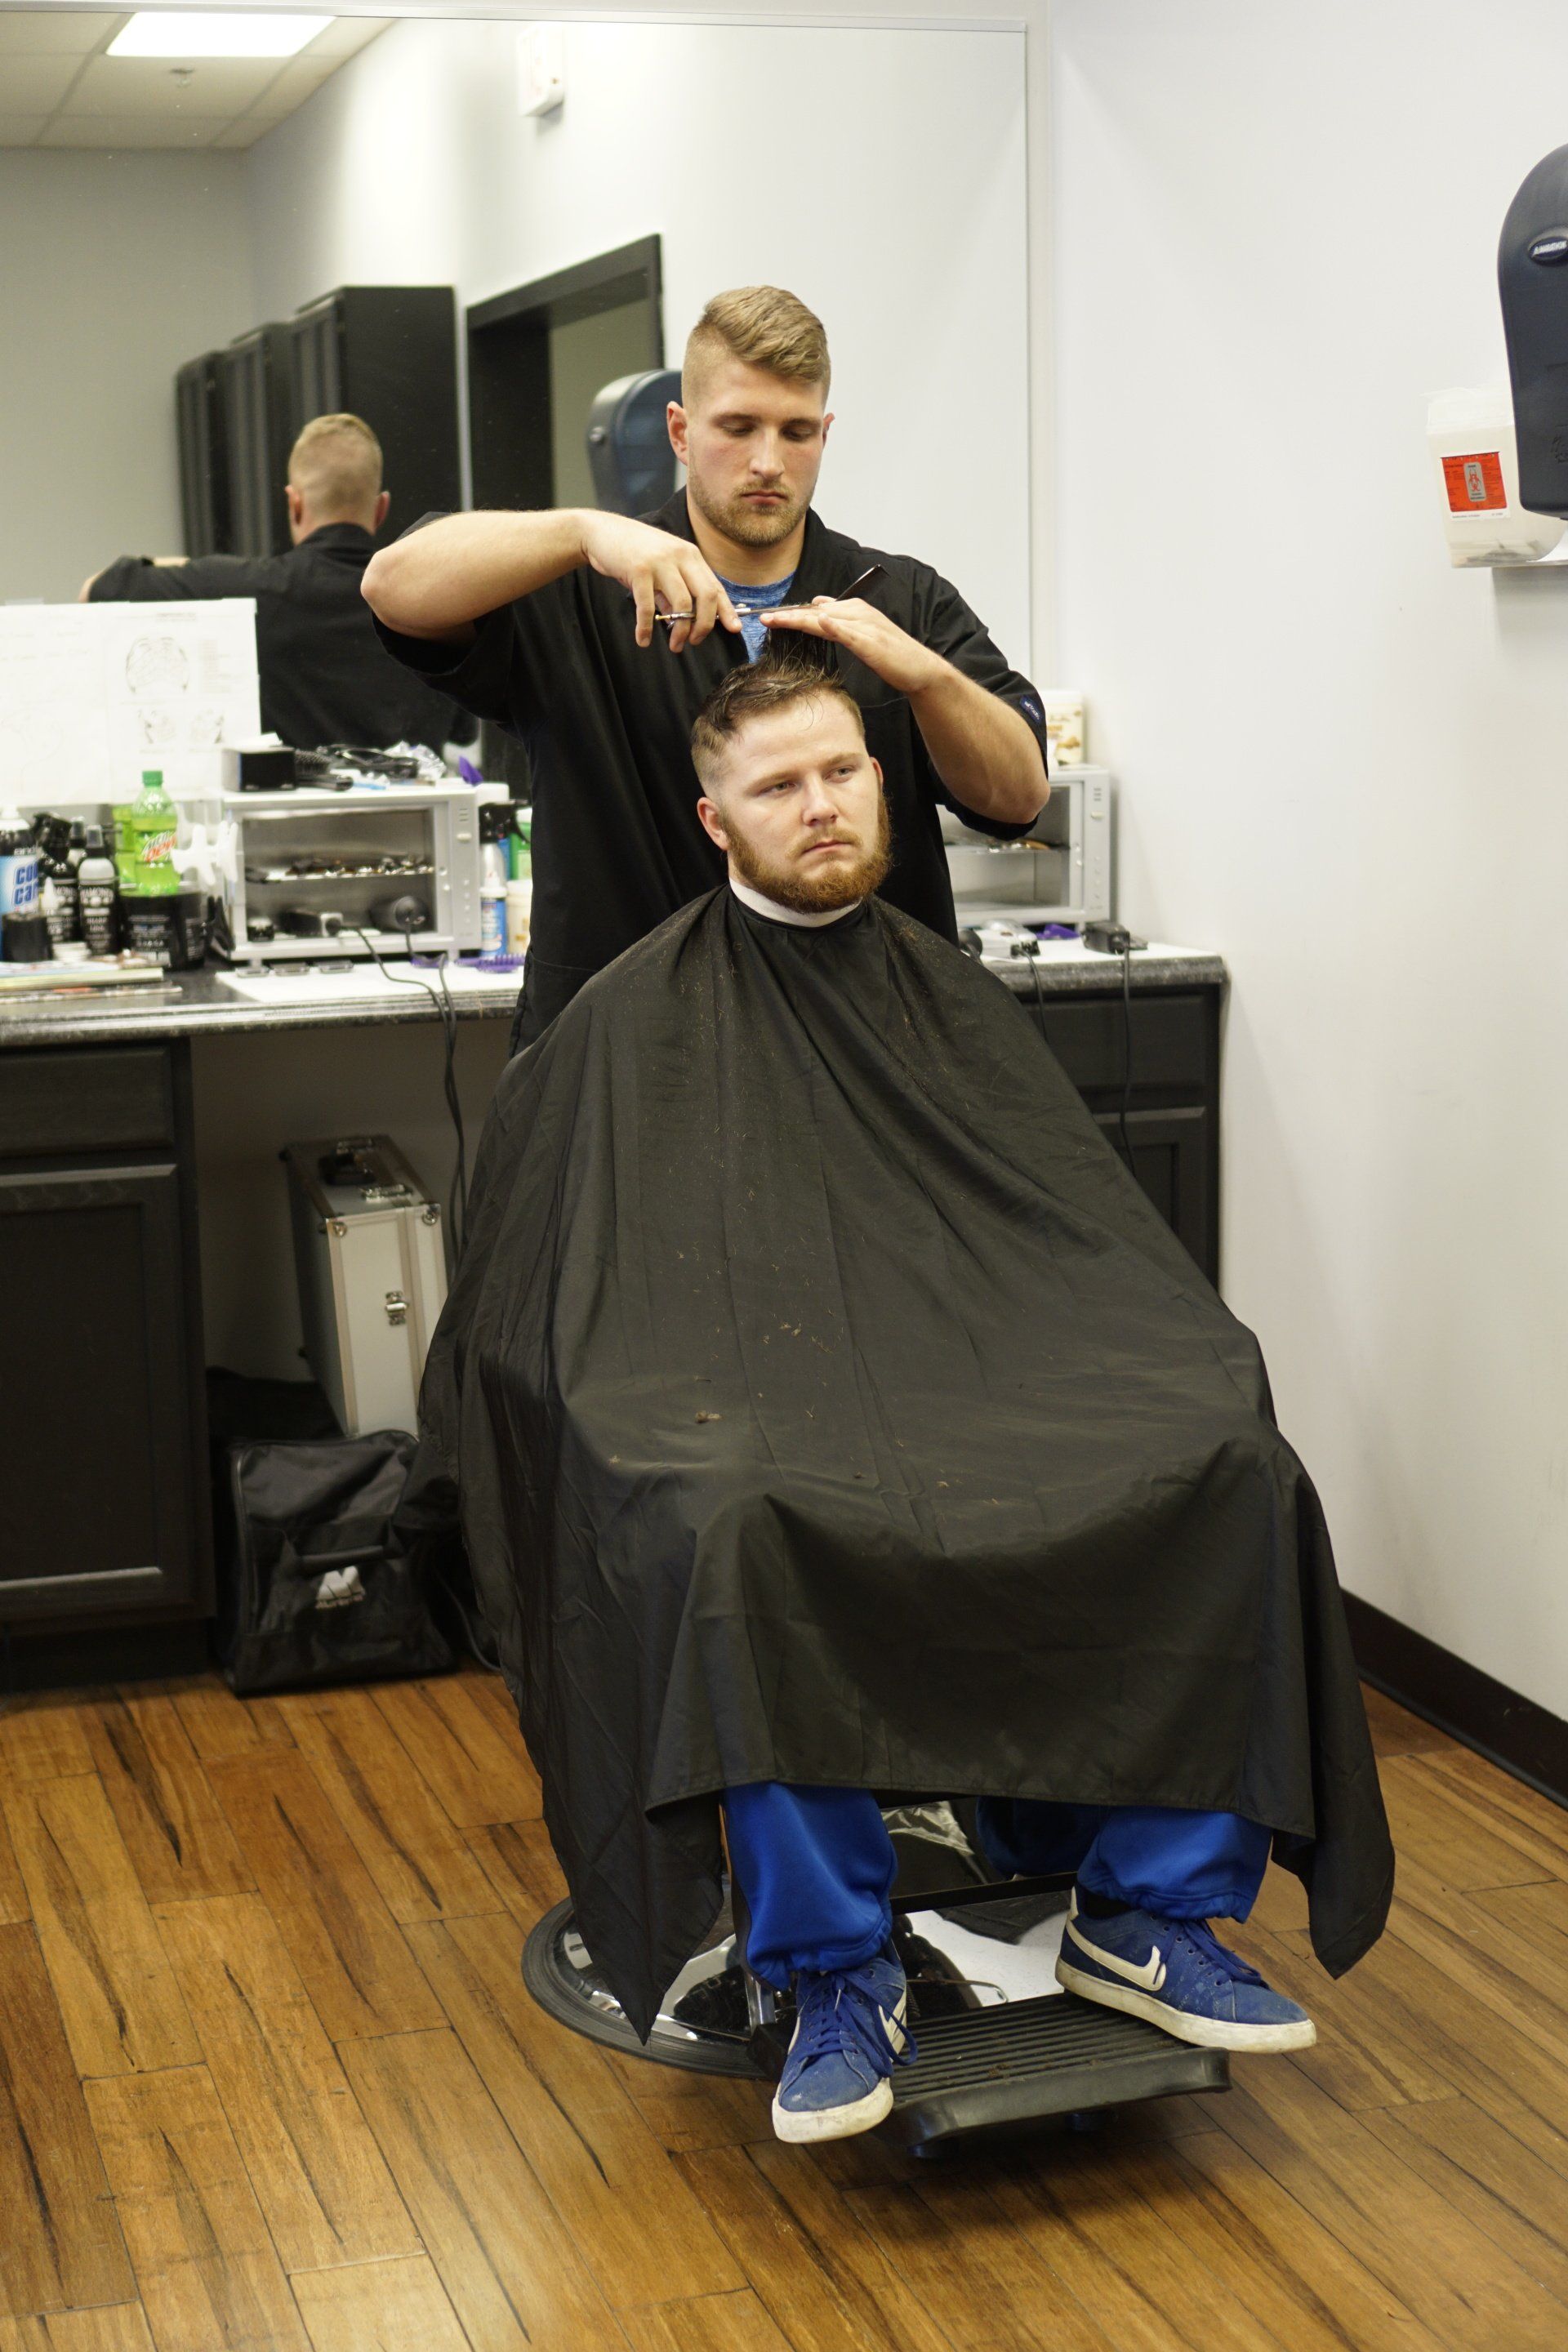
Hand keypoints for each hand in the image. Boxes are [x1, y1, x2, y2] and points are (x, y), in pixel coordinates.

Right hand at [577, 513, 740, 651]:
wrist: (600, 532)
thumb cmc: (633, 552)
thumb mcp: (661, 568)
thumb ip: (674, 592)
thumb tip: (685, 620)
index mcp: (690, 555)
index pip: (715, 586)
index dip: (726, 610)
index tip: (734, 628)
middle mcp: (680, 556)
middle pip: (706, 596)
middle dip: (705, 625)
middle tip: (695, 642)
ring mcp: (660, 562)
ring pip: (682, 603)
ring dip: (680, 630)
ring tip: (674, 645)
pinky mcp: (639, 570)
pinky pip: (648, 606)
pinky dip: (646, 627)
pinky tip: (643, 639)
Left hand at [760, 595, 944, 695]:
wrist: (918, 668)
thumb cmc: (890, 655)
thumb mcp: (861, 635)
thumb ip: (840, 620)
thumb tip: (818, 606)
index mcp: (854, 610)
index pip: (816, 610)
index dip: (791, 613)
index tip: (769, 618)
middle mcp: (857, 613)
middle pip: (815, 612)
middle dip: (788, 615)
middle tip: (762, 618)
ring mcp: (865, 626)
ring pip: (825, 619)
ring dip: (799, 618)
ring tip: (776, 620)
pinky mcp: (871, 641)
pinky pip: (848, 631)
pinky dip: (833, 625)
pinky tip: (818, 621)